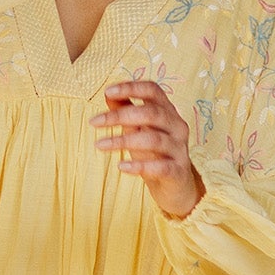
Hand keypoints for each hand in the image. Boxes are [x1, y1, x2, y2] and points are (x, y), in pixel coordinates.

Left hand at [91, 79, 203, 219]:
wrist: (175, 187)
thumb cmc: (154, 154)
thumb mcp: (138, 130)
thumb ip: (126, 111)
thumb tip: (109, 93)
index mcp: (168, 112)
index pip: (153, 90)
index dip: (131, 87)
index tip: (108, 91)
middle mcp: (177, 127)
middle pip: (151, 113)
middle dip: (119, 115)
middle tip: (94, 122)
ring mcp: (180, 149)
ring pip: (153, 139)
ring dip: (123, 141)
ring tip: (100, 145)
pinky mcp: (178, 171)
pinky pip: (160, 167)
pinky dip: (139, 166)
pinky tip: (121, 166)